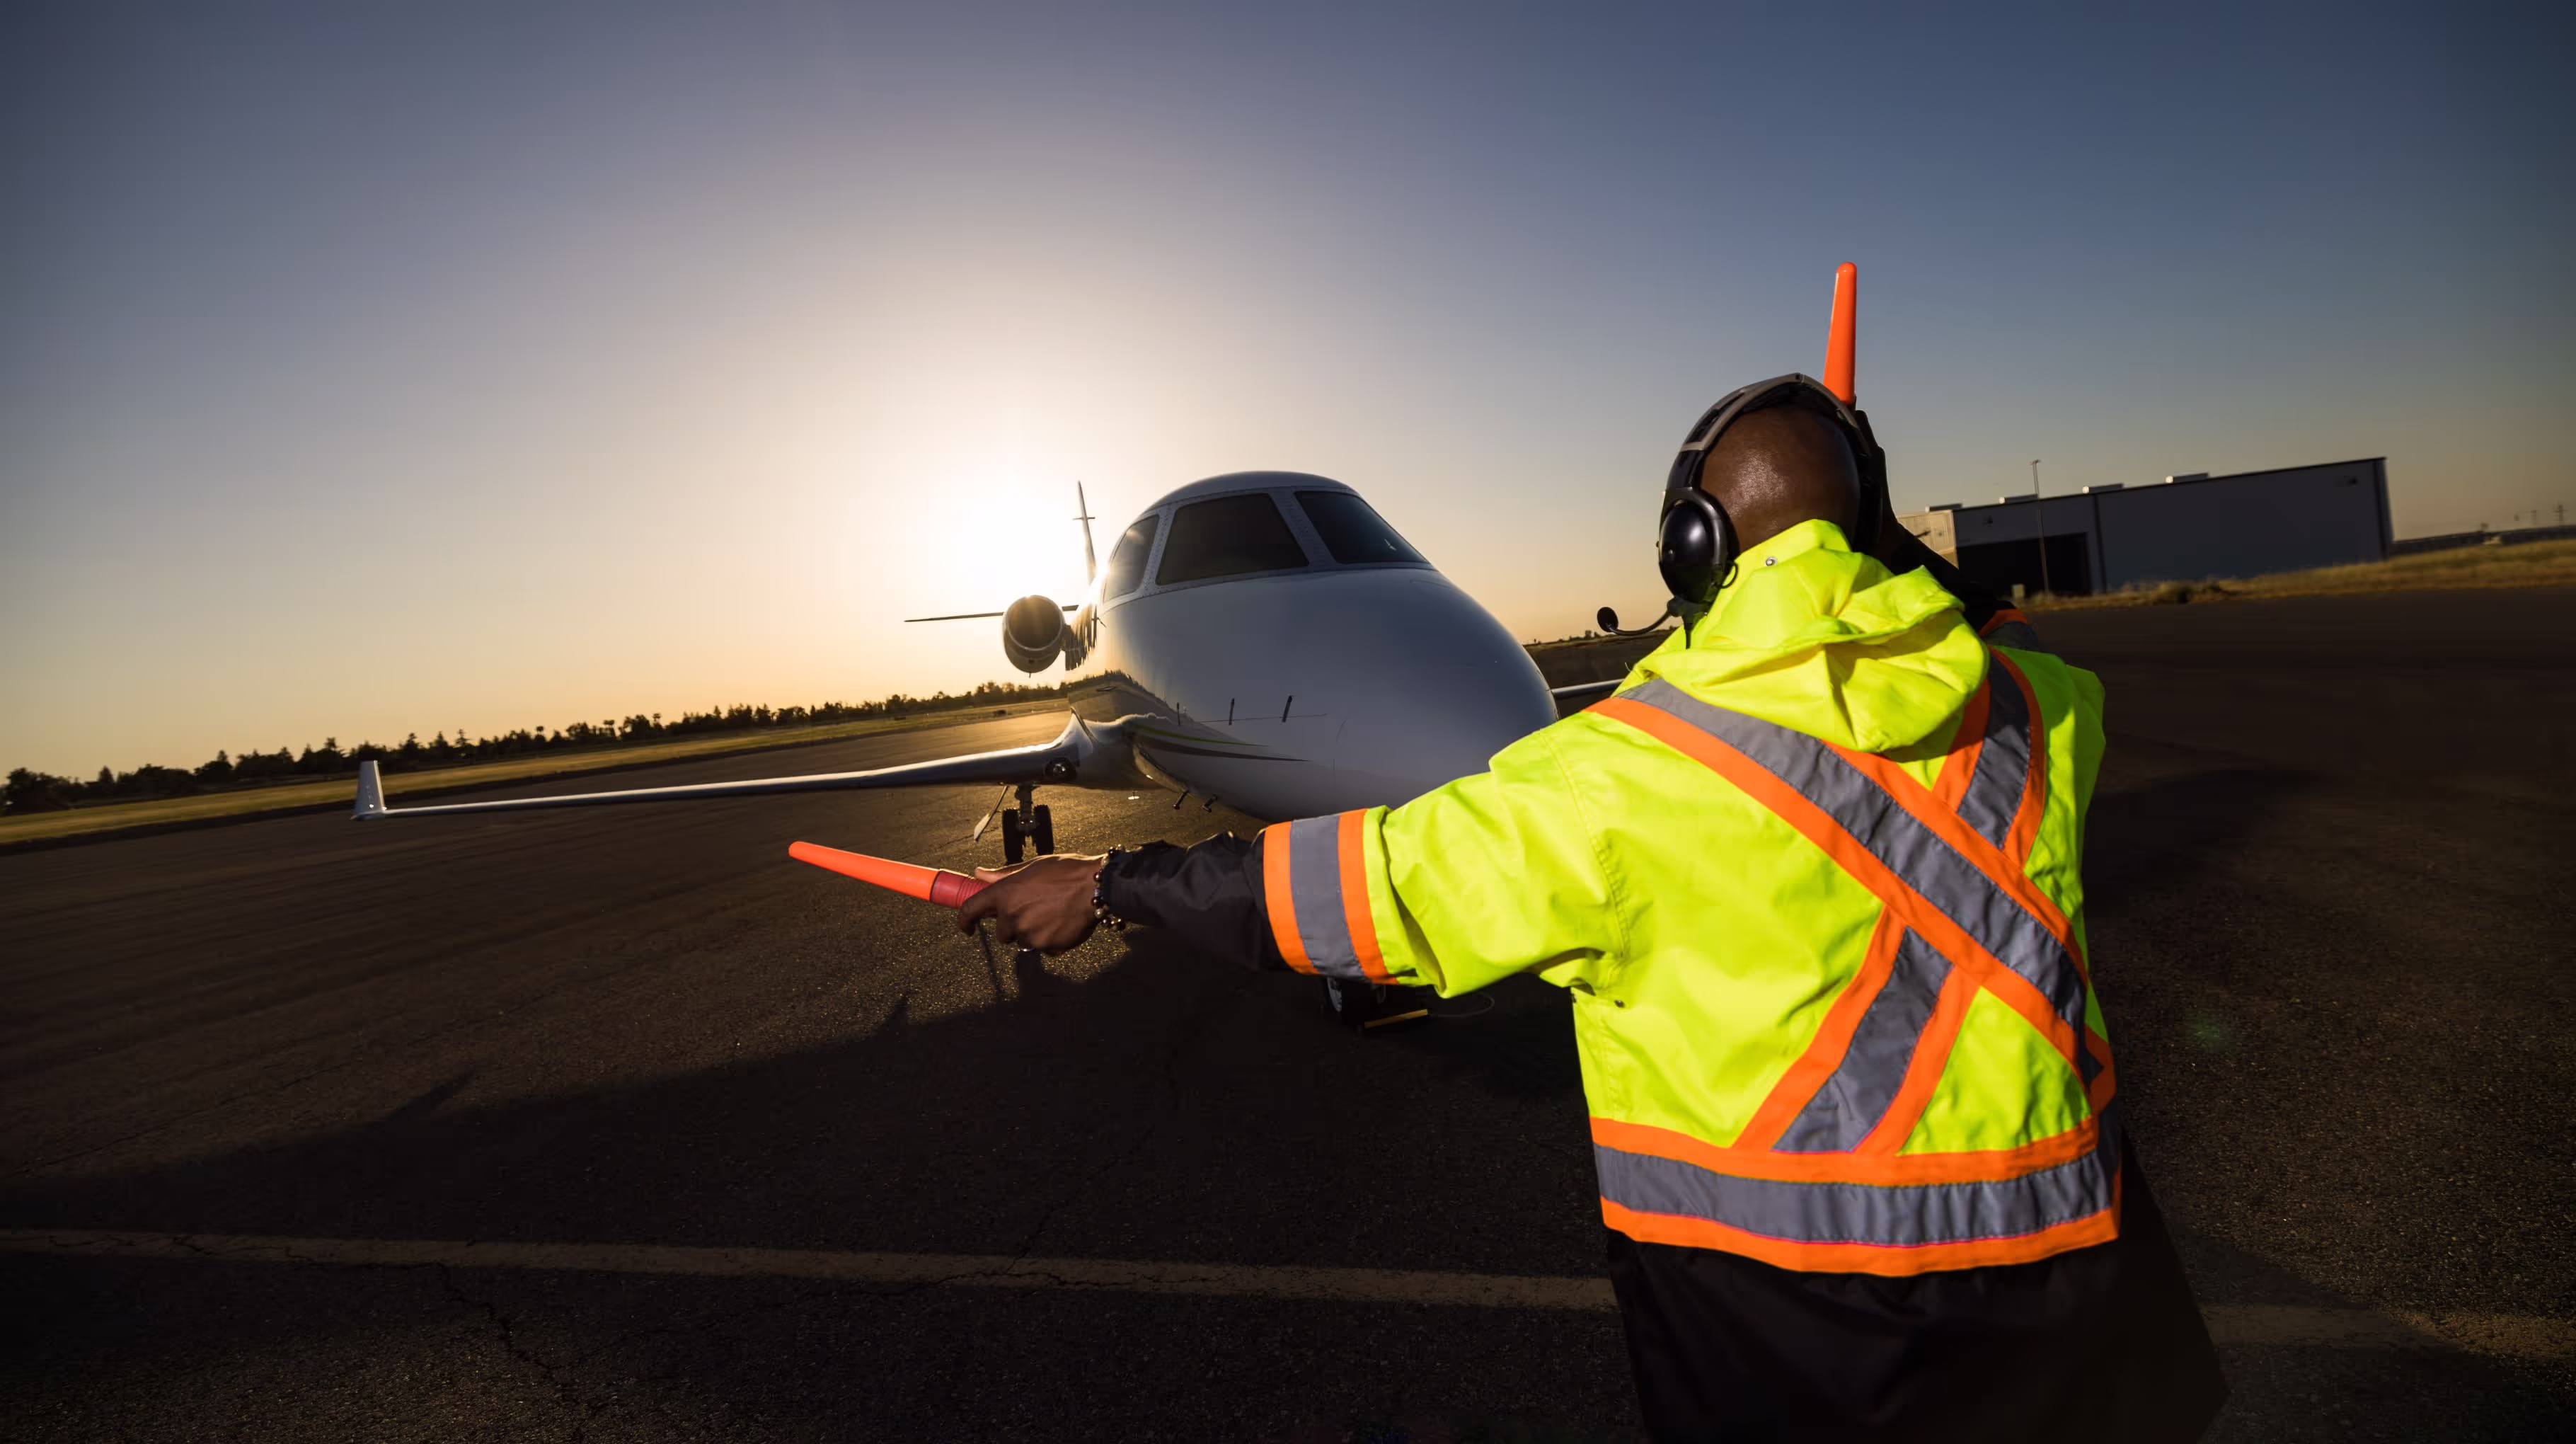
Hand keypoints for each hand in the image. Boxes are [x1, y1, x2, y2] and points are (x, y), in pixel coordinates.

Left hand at [956, 853, 1107, 953]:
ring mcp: (1028, 933)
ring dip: (1033, 932)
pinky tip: (1063, 923)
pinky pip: (1043, 948)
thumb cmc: (1067, 871)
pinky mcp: (1046, 946)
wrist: (1097, 887)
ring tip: (1053, 914)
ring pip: (1023, 940)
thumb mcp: (1032, 867)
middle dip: (1013, 925)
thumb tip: (979, 873)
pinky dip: (1050, 939)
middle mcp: (1011, 915)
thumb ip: (1003, 875)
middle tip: (1035, 910)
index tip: (967, 927)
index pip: (970, 909)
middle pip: (1002, 932)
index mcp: (1005, 893)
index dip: (964, 921)